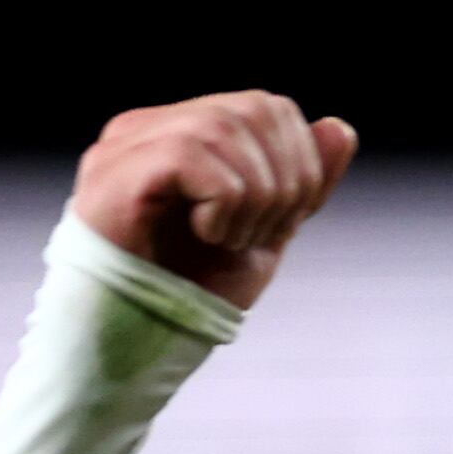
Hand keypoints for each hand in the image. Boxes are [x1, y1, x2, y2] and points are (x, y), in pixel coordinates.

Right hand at [71, 89, 357, 309]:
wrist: (138, 345)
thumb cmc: (193, 291)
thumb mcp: (267, 233)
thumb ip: (302, 182)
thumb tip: (340, 128)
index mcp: (182, 133)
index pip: (267, 107)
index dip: (301, 163)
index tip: (284, 223)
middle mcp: (148, 128)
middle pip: (254, 109)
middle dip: (285, 181)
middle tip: (259, 236)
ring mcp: (123, 147)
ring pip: (224, 127)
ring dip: (254, 198)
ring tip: (230, 241)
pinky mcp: (112, 175)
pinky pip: (190, 154)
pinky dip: (222, 202)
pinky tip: (207, 235)